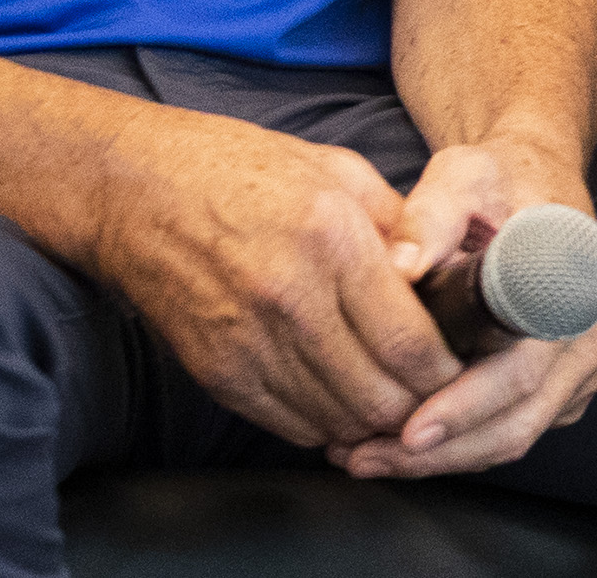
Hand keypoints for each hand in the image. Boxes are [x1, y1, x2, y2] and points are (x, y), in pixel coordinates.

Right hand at [84, 107, 463, 449]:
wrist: (133, 191)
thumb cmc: (238, 169)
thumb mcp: (337, 171)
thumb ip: (398, 226)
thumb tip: (445, 276)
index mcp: (331, 240)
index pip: (409, 341)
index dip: (447, 370)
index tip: (462, 368)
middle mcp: (291, 299)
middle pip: (379, 395)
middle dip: (421, 405)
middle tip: (438, 393)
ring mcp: (248, 344)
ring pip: (338, 421)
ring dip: (375, 423)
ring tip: (395, 402)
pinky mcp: (216, 374)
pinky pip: (290, 426)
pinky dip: (326, 425)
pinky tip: (342, 403)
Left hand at [334, 135, 596, 478]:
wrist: (535, 182)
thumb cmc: (498, 180)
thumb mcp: (464, 176)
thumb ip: (431, 214)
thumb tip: (399, 265)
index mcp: (574, 288)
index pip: (520, 370)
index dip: (465, 407)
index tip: (410, 430)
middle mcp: (589, 336)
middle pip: (515, 422)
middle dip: (435, 452)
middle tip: (358, 455)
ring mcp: (580, 369)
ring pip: (511, 437)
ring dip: (438, 459)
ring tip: (361, 455)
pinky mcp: (562, 388)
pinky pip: (509, 431)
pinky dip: (455, 447)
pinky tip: (395, 443)